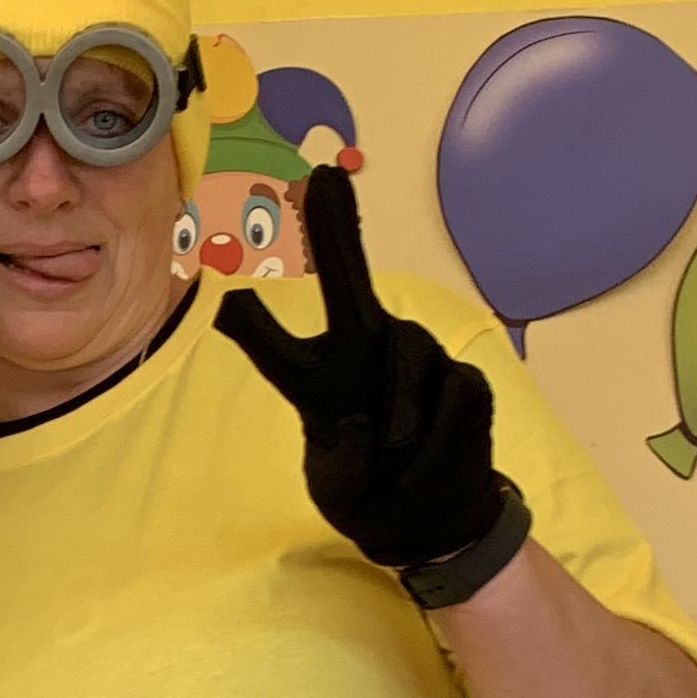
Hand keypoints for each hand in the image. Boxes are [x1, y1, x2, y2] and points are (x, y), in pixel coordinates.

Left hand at [214, 166, 512, 583]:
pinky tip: (430, 459)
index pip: (277, 343)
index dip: (254, 317)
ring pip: (407, 364)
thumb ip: (341, 454)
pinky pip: (448, 401)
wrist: (431, 519)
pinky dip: (435, 442)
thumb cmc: (371, 485)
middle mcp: (366, 351)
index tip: (232, 281)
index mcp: (320, 377)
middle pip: (349, 288)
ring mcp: (419, 359)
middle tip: (324, 178)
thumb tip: (366, 432)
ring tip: (396, 459)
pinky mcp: (464, 382)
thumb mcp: (336, 473)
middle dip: (336, 234)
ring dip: (400, 419)